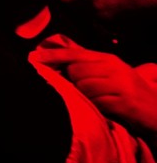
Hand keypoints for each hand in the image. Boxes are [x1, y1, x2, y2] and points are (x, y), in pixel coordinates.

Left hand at [33, 36, 156, 133]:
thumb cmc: (129, 93)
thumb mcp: (110, 74)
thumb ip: (87, 67)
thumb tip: (56, 64)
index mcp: (109, 59)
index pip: (75, 53)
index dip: (52, 55)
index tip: (32, 57)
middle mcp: (115, 68)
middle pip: (76, 70)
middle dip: (71, 82)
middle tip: (80, 91)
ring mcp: (121, 84)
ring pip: (84, 86)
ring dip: (84, 96)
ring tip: (97, 101)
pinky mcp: (125, 102)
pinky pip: (97, 102)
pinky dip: (95, 107)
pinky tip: (104, 109)